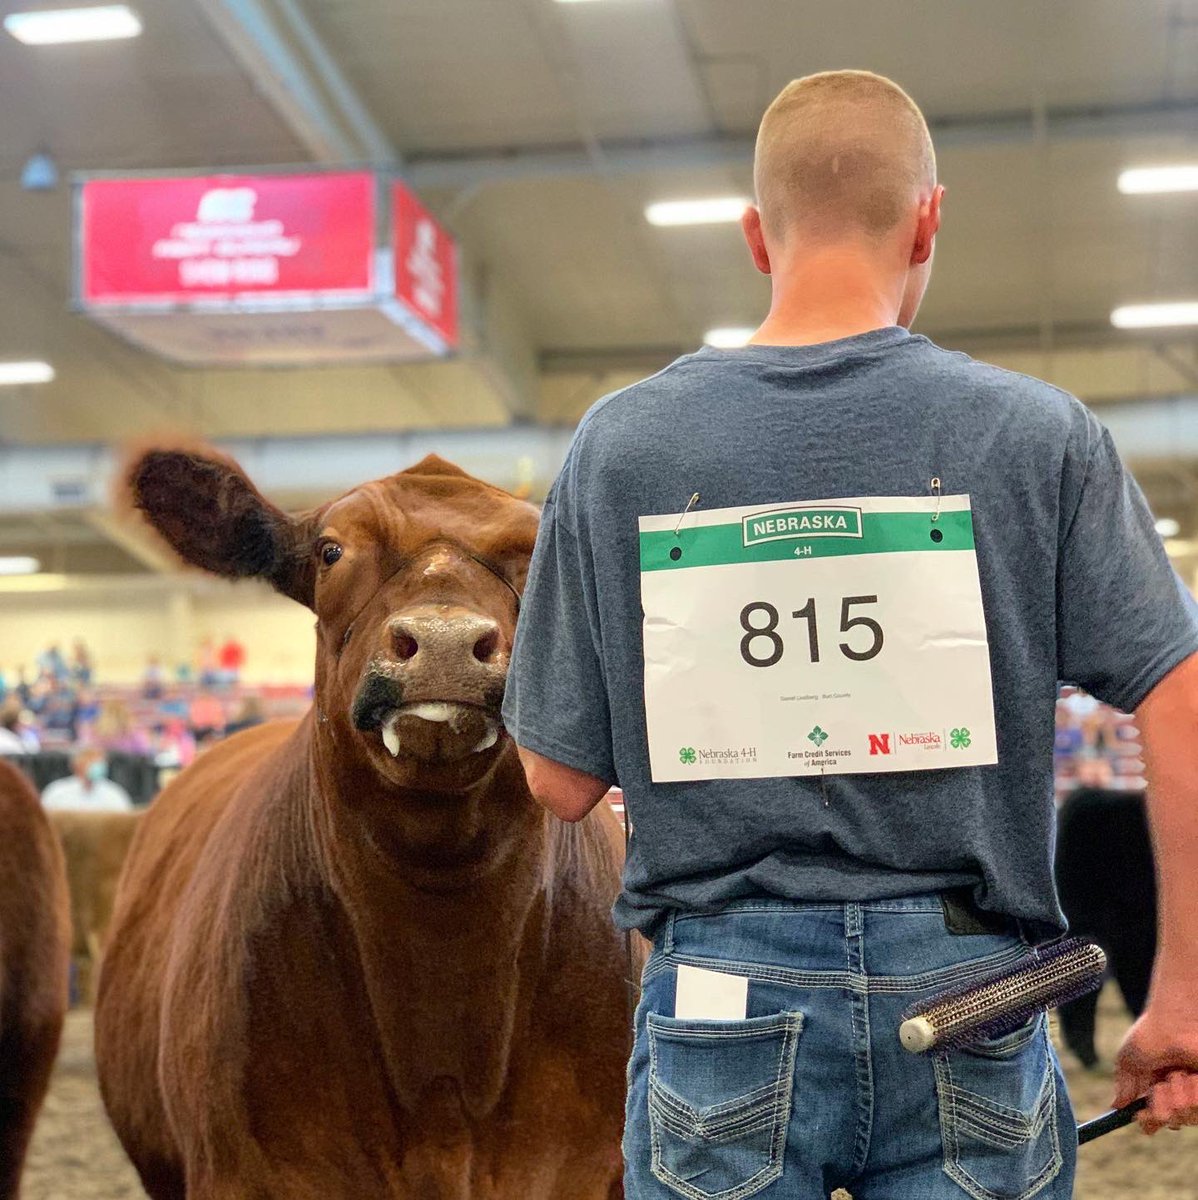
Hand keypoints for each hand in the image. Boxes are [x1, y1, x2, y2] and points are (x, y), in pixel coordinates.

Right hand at [1114, 1004, 1197, 1134]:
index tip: (1140, 1116)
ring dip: (1177, 1094)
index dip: (1147, 1121)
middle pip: (1170, 1121)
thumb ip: (1123, 1085)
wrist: (1177, 1023)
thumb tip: (1116, 1106)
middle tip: (1160, 1084)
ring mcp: (1194, 1093)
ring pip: (1186, 1116)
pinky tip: (1191, 1075)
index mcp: (1155, 1088)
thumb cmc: (1151, 1036)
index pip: (1153, 1118)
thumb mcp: (1127, 1059)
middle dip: (1161, 1105)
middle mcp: (1177, 1093)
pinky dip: (1192, 1092)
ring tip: (1177, 1072)